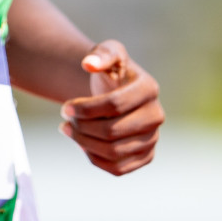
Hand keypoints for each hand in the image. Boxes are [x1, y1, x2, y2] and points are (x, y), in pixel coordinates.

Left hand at [59, 40, 163, 175]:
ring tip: (68, 130)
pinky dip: (94, 158)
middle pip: (112, 131)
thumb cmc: (110, 70)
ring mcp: (152, 138)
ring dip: (84, 143)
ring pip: (113, 152)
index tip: (64, 108)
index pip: (114, 105)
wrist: (115, 91)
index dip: (85, 109)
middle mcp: (156, 115)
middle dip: (81, 127)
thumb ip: (100, 54)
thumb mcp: (106, 52)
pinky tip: (81, 143)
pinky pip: (118, 168)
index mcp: (149, 88)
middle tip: (64, 121)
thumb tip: (89, 64)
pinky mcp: (145, 157)